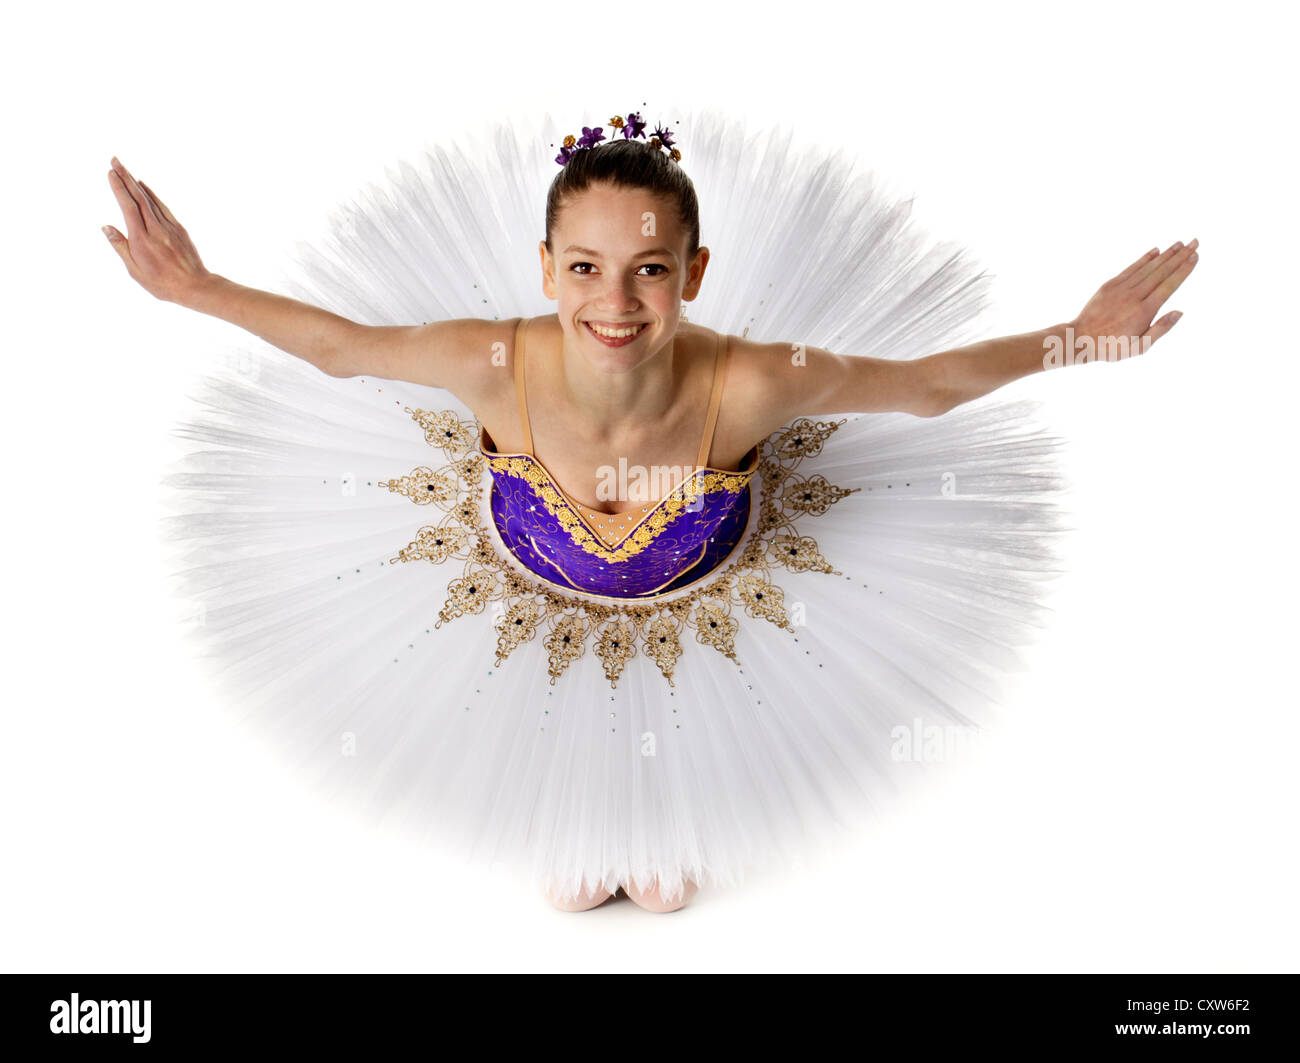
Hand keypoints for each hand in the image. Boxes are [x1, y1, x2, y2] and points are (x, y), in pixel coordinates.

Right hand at [103, 156, 212, 303]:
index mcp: (142, 239)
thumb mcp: (135, 270)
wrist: (195, 286)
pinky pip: (162, 207)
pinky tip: (144, 186)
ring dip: (137, 183)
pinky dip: (152, 194)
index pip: (128, 207)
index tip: (111, 173)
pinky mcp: (179, 229)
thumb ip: (120, 246)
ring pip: (151, 200)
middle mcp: (156, 229)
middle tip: (115, 160)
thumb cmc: (162, 283)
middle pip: (139, 197)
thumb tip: (106, 227)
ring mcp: (169, 227)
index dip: (119, 188)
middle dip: (126, 177)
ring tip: (126, 169)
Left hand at [1071, 240, 1198, 354]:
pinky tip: (1155, 250)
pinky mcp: (1109, 285)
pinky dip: (1144, 259)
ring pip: (1147, 267)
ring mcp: (1121, 289)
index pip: (1169, 285)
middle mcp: (1134, 296)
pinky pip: (1131, 268)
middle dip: (1180, 256)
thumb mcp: (1138, 347)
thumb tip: (1180, 312)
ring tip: (1180, 243)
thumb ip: (1160, 330)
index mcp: (1144, 311)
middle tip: (1195, 242)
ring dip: (1165, 254)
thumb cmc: (1111, 347)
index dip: (1183, 270)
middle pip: (1162, 272)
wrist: (1078, 339)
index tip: (1195, 256)